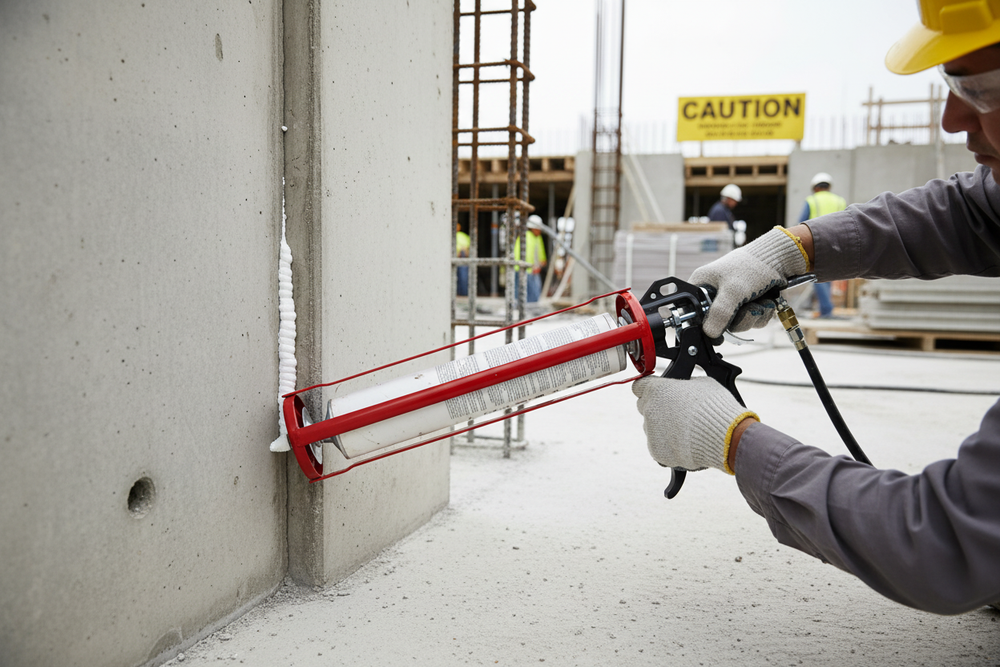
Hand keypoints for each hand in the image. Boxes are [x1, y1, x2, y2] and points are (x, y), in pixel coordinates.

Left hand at [632, 376, 757, 474]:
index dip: (649, 389)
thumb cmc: (715, 408)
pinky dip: (669, 446)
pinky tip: (686, 443)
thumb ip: (685, 385)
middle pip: (645, 407)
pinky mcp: (657, 451)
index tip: (656, 393)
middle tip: (677, 413)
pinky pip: (659, 446)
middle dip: (657, 409)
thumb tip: (685, 388)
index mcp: (657, 390)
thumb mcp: (702, 384)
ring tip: (686, 430)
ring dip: (664, 428)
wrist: (724, 437)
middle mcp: (649, 410)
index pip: (639, 386)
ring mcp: (651, 432)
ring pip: (652, 428)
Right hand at [689, 227, 809, 338]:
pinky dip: (763, 313)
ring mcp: (732, 301)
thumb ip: (719, 313)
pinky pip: (752, 321)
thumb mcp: (733, 291)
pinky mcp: (747, 305)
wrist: (779, 258)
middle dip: (740, 318)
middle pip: (720, 324)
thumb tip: (709, 334)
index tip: (718, 328)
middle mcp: (714, 295)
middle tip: (748, 306)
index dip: (704, 324)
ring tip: (760, 299)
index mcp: (701, 287)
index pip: (693, 313)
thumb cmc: (751, 266)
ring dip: (754, 315)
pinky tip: (766, 300)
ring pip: (739, 325)